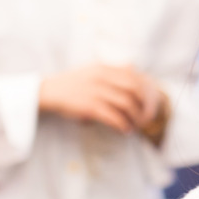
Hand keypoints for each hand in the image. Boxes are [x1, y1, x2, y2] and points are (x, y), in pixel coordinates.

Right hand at [39, 65, 165, 136]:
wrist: (48, 91)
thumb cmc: (73, 84)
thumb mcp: (92, 71)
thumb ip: (112, 72)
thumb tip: (135, 74)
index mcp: (105, 68)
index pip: (135, 76)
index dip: (147, 91)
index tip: (150, 104)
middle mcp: (102, 77)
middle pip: (135, 89)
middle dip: (145, 105)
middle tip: (147, 117)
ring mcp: (96, 91)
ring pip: (126, 104)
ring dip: (135, 118)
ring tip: (136, 126)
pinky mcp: (89, 106)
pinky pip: (113, 117)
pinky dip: (123, 125)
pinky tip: (125, 131)